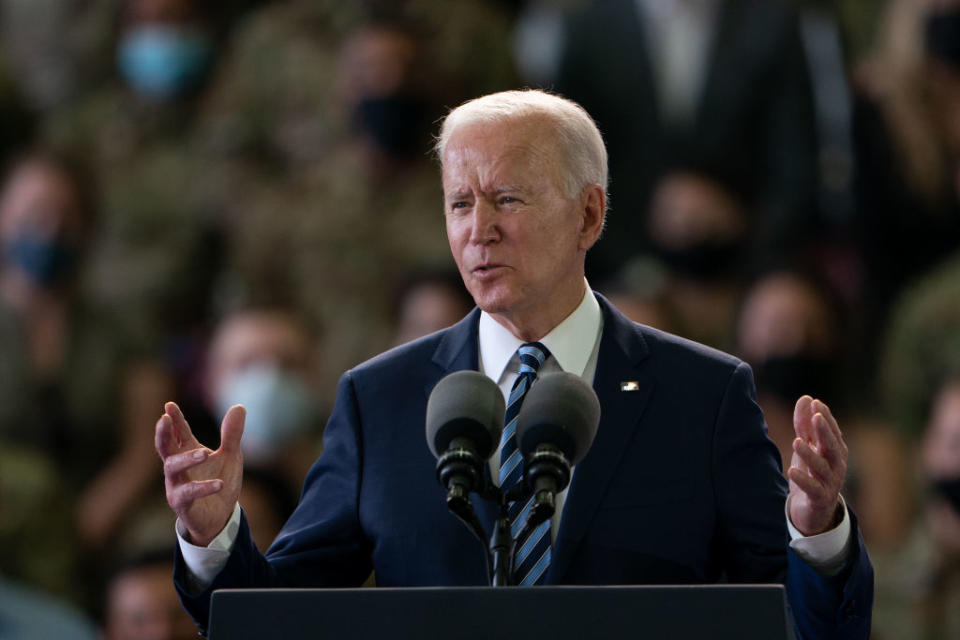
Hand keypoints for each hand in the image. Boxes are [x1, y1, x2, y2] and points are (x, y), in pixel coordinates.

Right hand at [155, 401, 244, 546]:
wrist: (221, 516)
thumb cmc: (220, 481)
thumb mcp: (231, 455)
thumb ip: (232, 434)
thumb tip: (239, 406)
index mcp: (187, 452)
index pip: (178, 432)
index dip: (173, 419)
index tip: (169, 405)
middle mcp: (177, 468)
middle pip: (164, 447)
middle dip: (162, 433)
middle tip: (163, 419)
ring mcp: (176, 485)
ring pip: (172, 469)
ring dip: (187, 459)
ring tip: (205, 453)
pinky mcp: (182, 504)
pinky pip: (188, 494)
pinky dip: (203, 487)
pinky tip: (219, 483)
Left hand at [787, 396, 846, 535]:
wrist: (813, 510)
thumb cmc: (812, 474)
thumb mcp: (807, 447)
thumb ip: (805, 425)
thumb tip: (806, 398)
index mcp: (834, 451)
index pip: (832, 432)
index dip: (825, 418)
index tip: (816, 403)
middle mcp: (836, 466)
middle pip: (832, 447)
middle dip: (825, 431)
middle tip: (816, 416)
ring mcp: (830, 483)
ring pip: (822, 467)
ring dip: (809, 454)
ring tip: (796, 441)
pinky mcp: (820, 499)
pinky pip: (813, 489)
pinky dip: (803, 480)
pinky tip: (792, 471)